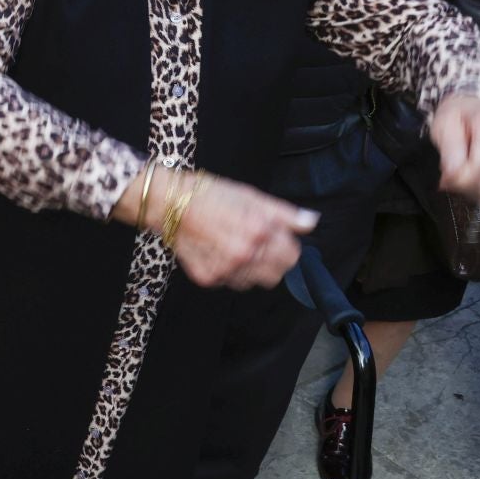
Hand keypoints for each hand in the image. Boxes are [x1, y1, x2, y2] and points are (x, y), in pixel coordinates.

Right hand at [141, 169, 320, 289]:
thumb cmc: (210, 195)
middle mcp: (244, 253)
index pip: (292, 256)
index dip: (285, 246)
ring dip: (249, 269)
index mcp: (259, 231)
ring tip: (232, 246)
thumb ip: (285, 214)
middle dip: (270, 261)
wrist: (168, 203)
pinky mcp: (208, 277)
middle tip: (254, 244)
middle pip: (276, 275)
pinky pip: (230, 283)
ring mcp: (225, 268)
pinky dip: (228, 272)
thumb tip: (311, 222)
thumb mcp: (251, 196)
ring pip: (253, 282)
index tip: (273, 238)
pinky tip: (217, 252)